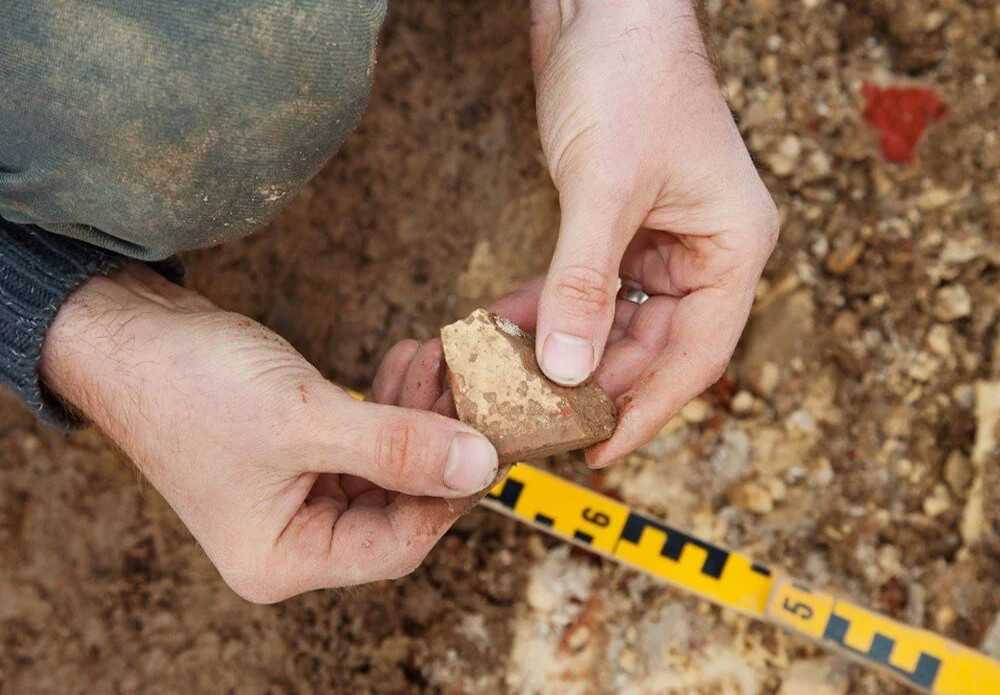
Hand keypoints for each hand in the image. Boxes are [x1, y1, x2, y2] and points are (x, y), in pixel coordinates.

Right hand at [40, 265, 499, 602]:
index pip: (396, 545)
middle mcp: (292, 535)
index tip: (488, 442)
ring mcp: (296, 492)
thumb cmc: (187, 386)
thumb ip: (395, 447)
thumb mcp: (303, 419)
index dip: (448, 496)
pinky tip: (408, 362)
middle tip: (468, 390)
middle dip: (436, 444)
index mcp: (283, 556)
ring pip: (387, 466)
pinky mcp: (300, 450)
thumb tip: (478, 465)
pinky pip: (365, 437)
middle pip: (398, 504)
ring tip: (436, 361)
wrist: (125, 334)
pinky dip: (391, 403)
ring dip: (418, 415)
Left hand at [523, 0, 778, 463]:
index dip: (647, 410)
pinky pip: (591, 284)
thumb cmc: (629, 74)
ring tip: (513, 372)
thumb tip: (563, 369)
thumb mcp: (603, 186)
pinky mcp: (622, 221)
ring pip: (617, 319)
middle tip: (538, 417)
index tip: (599, 452)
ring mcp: (663, 236)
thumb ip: (582, 281)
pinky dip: (554, 304)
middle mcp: (705, 248)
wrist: (604, 4)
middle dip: (594, 379)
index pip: (697, 354)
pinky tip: (511, 319)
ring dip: (567, 344)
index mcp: (733, 246)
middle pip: (654, 344)